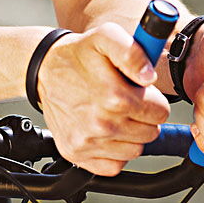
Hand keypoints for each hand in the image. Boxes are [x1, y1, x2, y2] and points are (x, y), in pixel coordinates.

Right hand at [36, 23, 169, 176]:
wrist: (42, 69)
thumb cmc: (78, 55)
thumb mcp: (105, 37)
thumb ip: (133, 52)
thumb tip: (148, 77)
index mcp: (114, 96)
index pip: (160, 112)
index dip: (152, 100)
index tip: (137, 92)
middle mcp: (101, 123)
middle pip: (150, 132)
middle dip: (141, 117)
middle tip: (122, 101)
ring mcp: (88, 141)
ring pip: (135, 150)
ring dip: (128, 135)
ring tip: (111, 114)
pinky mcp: (76, 153)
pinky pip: (114, 165)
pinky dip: (113, 152)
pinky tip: (102, 131)